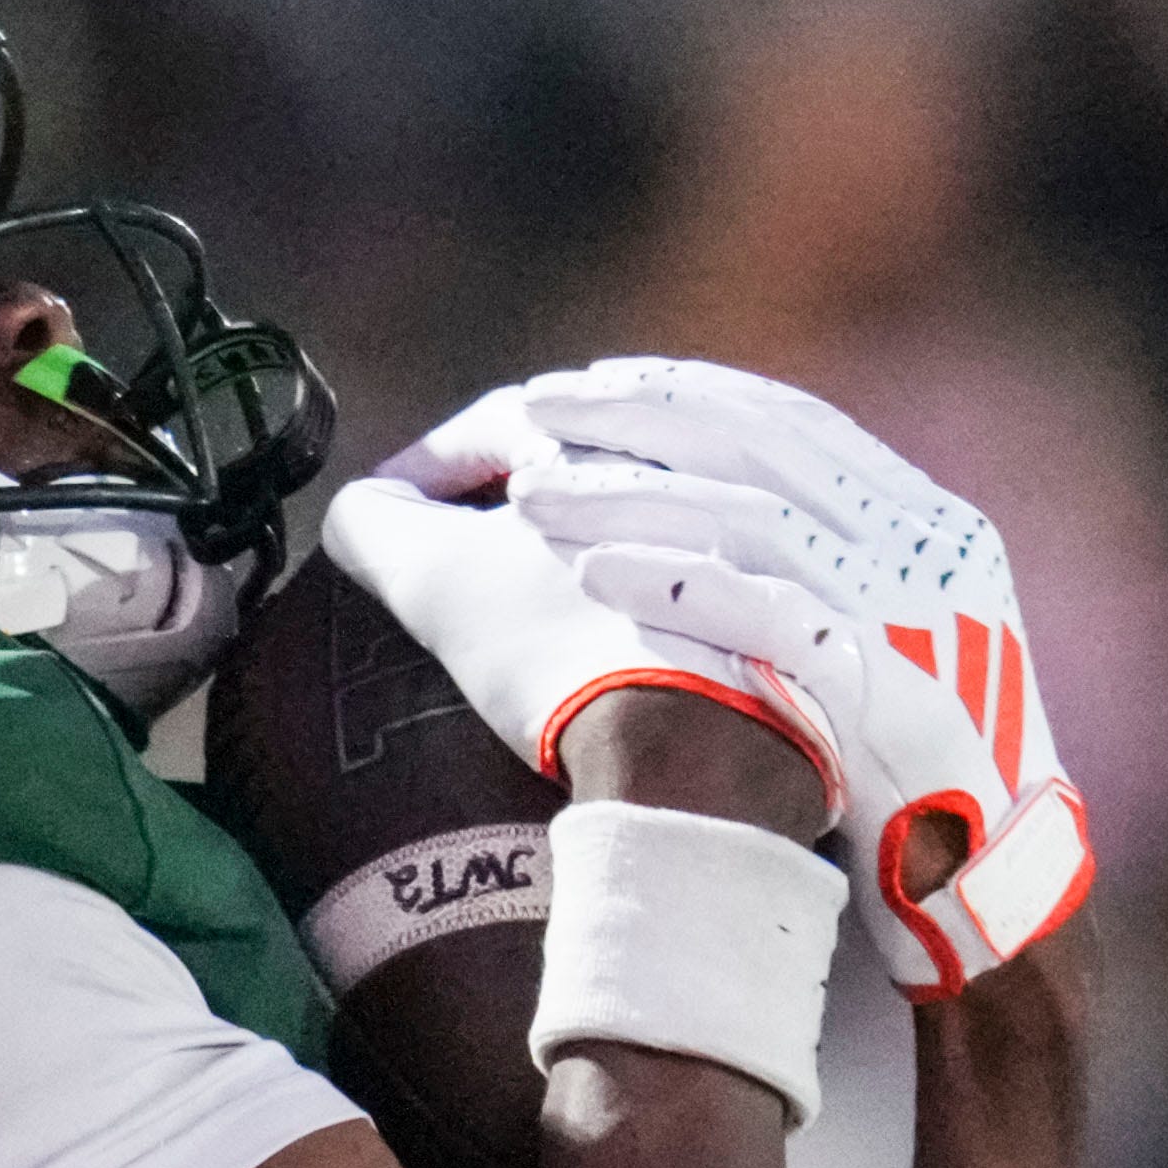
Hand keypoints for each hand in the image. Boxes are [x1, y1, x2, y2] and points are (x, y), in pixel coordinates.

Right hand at [321, 387, 837, 805]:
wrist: (698, 744)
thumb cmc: (557, 652)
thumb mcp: (436, 581)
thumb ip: (374, 526)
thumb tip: (357, 510)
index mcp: (599, 432)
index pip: (500, 423)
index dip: (434, 464)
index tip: (393, 507)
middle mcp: (691, 448)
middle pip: (600, 438)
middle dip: (532, 470)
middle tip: (483, 516)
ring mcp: (763, 508)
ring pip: (685, 479)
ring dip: (623, 505)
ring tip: (573, 552)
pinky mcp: (810, 577)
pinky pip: (754, 543)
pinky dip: (701, 554)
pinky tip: (674, 592)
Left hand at [505, 358, 1097, 1002]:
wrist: (999, 893)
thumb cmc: (927, 784)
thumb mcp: (905, 653)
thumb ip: (838, 581)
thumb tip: (726, 522)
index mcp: (938, 528)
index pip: (798, 424)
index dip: (690, 393)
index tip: (598, 387)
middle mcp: (930, 552)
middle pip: (760, 448)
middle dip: (638, 421)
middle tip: (536, 409)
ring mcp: (910, 614)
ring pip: (745, 515)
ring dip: (630, 495)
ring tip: (530, 495)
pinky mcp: (881, 683)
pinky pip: (754, 607)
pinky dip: (666, 578)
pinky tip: (586, 569)